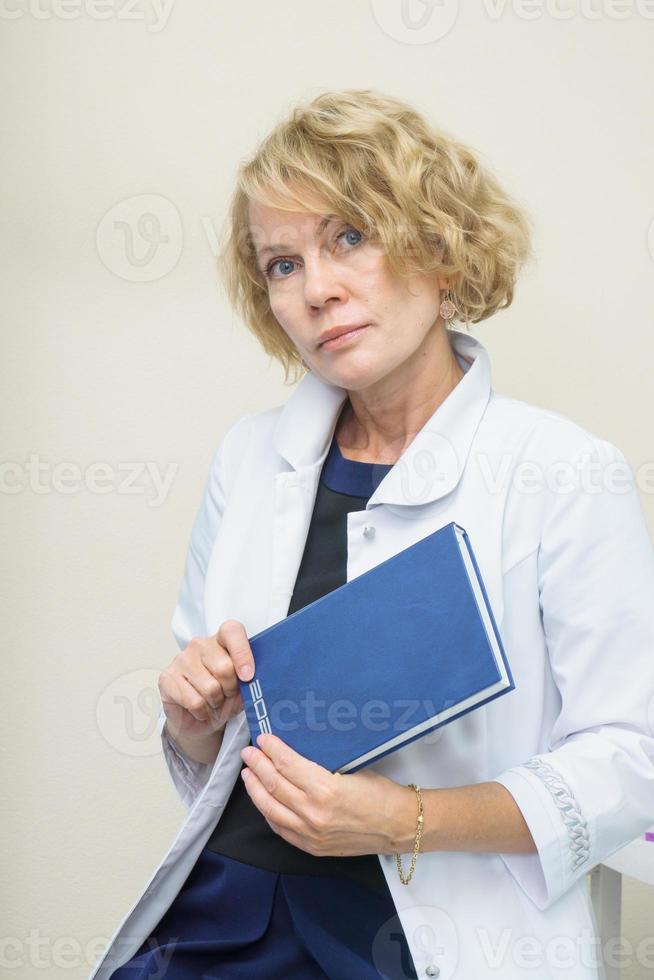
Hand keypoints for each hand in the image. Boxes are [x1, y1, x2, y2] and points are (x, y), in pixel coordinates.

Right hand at [159, 620, 254, 742]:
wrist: (198, 720)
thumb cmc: (223, 699)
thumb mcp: (242, 689)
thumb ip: (250, 680)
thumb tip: (255, 678)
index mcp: (221, 639)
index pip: (232, 631)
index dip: (242, 653)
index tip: (248, 676)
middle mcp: (200, 644)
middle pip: (225, 667)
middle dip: (231, 688)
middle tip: (226, 693)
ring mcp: (181, 659)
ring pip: (210, 688)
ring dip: (216, 703)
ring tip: (212, 701)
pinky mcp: (167, 678)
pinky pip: (194, 701)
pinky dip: (202, 712)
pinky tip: (199, 709)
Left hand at [240, 733, 405, 856]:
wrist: (399, 826)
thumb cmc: (381, 793)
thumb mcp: (351, 768)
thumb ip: (320, 765)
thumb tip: (295, 752)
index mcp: (325, 789)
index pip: (287, 765)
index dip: (272, 750)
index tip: (263, 739)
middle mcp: (313, 813)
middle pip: (274, 785)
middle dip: (258, 766)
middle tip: (249, 752)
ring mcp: (310, 834)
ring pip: (271, 809)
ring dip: (256, 790)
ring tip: (249, 774)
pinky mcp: (312, 848)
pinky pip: (281, 829)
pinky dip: (269, 812)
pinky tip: (264, 801)